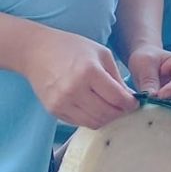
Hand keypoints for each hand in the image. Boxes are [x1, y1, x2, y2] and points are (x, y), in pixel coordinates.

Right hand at [22, 26, 137, 128]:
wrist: (36, 51)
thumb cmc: (71, 48)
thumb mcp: (101, 54)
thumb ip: (117, 78)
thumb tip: (130, 98)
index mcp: (90, 72)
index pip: (118, 98)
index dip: (130, 104)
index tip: (134, 103)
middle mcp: (74, 89)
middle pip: (107, 114)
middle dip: (120, 113)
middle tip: (123, 107)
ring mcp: (62, 102)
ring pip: (94, 122)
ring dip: (106, 118)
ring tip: (109, 108)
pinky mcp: (53, 110)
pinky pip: (79, 122)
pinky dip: (91, 118)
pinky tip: (93, 107)